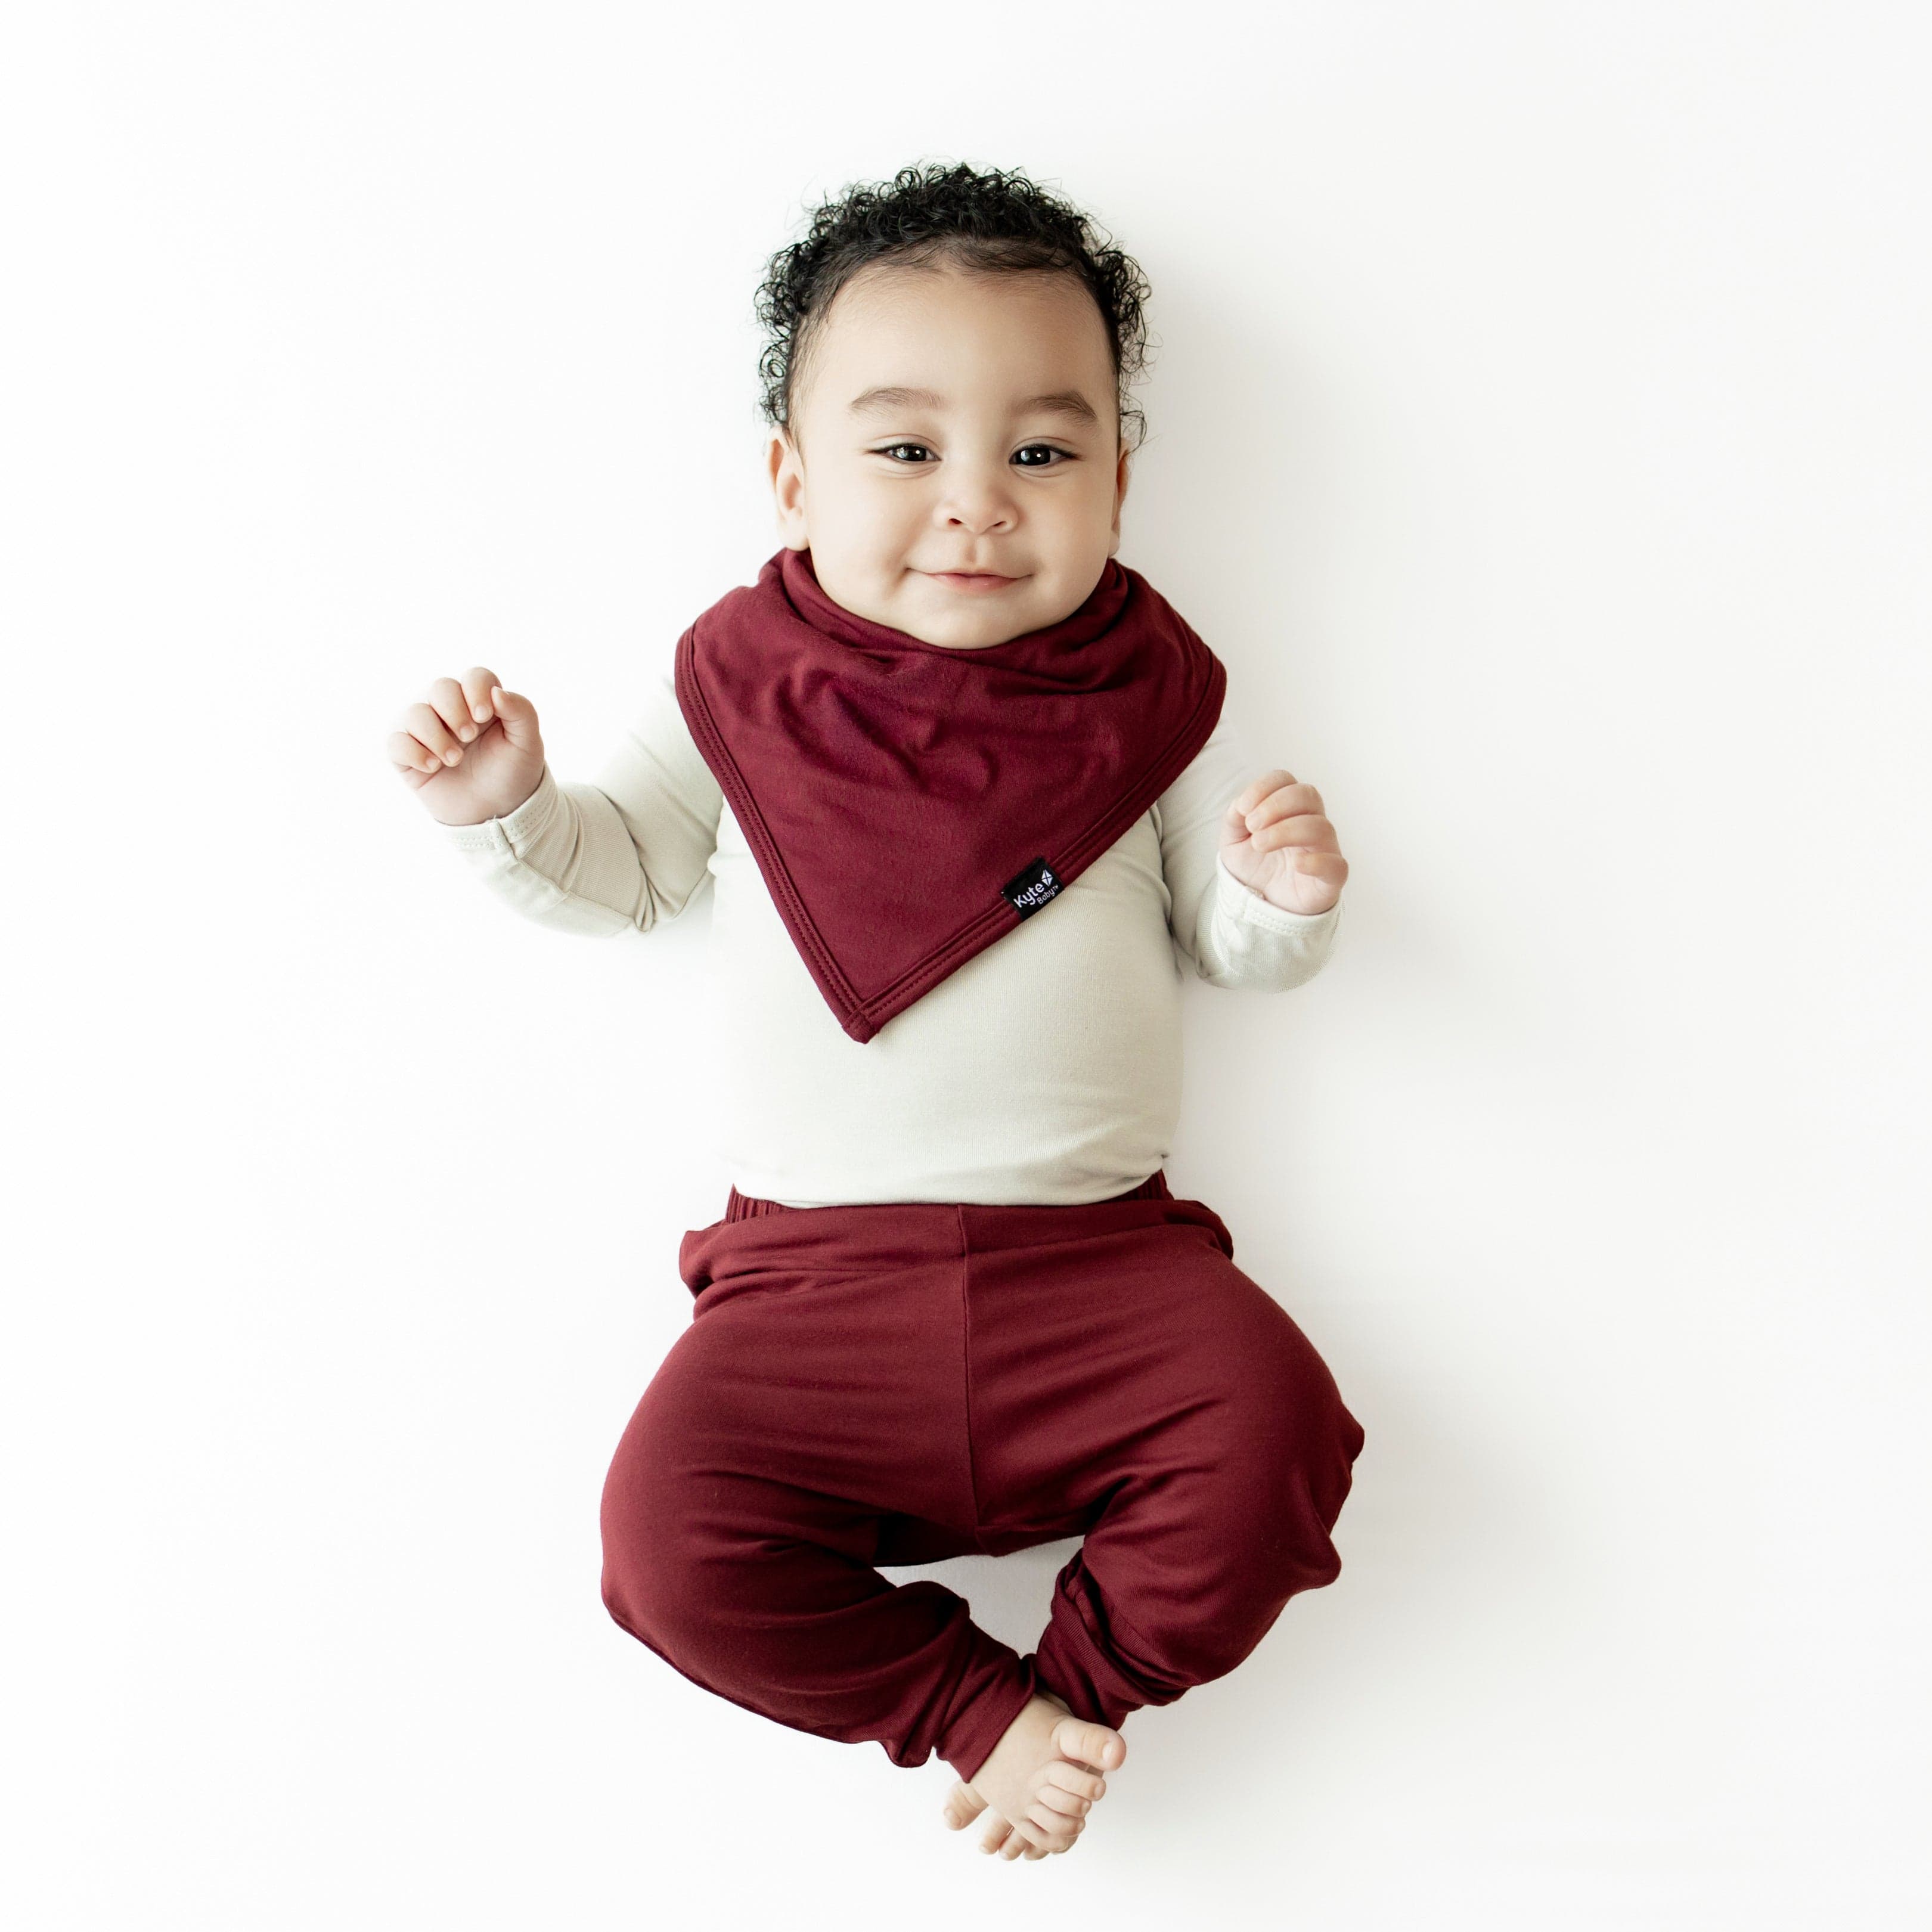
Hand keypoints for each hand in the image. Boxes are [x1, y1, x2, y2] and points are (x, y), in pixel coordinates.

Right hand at [387, 667, 545, 826]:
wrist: (496, 812)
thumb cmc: (512, 773)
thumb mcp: (528, 744)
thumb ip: (521, 711)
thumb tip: (496, 692)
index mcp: (481, 703)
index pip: (474, 677)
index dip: (475, 690)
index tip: (484, 716)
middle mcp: (450, 711)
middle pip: (440, 687)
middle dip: (453, 710)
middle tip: (468, 736)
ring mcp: (427, 732)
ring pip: (414, 713)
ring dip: (435, 736)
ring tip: (454, 760)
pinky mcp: (408, 755)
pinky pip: (395, 741)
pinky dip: (413, 753)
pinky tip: (433, 767)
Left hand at [1219, 769, 1347, 916]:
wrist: (1262, 903)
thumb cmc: (1254, 866)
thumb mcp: (1233, 841)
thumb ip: (1233, 819)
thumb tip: (1240, 805)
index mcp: (1288, 808)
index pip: (1285, 780)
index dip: (1264, 787)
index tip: (1243, 808)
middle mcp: (1310, 822)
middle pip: (1308, 795)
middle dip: (1276, 805)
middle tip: (1253, 826)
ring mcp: (1324, 848)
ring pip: (1320, 827)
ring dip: (1285, 831)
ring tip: (1260, 844)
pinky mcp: (1331, 877)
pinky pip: (1336, 865)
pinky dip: (1317, 862)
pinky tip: (1296, 865)